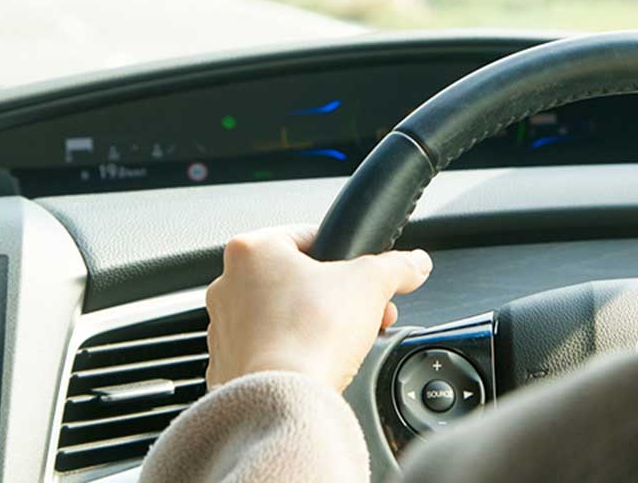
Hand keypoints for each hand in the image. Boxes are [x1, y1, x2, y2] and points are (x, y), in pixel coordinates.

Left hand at [205, 224, 432, 392]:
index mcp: (253, 250)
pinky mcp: (228, 364)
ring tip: (347, 340)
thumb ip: (396, 266)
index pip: (309, 237)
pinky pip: (271, 350)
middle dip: (338, 295)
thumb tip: (414, 264)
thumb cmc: (310, 334)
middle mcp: (228, 284)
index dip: (347, 257)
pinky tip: (319, 362)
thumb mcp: (372, 283)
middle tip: (365, 311)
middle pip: (298, 279)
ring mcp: (223, 328)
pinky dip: (295, 353)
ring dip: (318, 323)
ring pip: (284, 315)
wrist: (285, 399)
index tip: (364, 277)